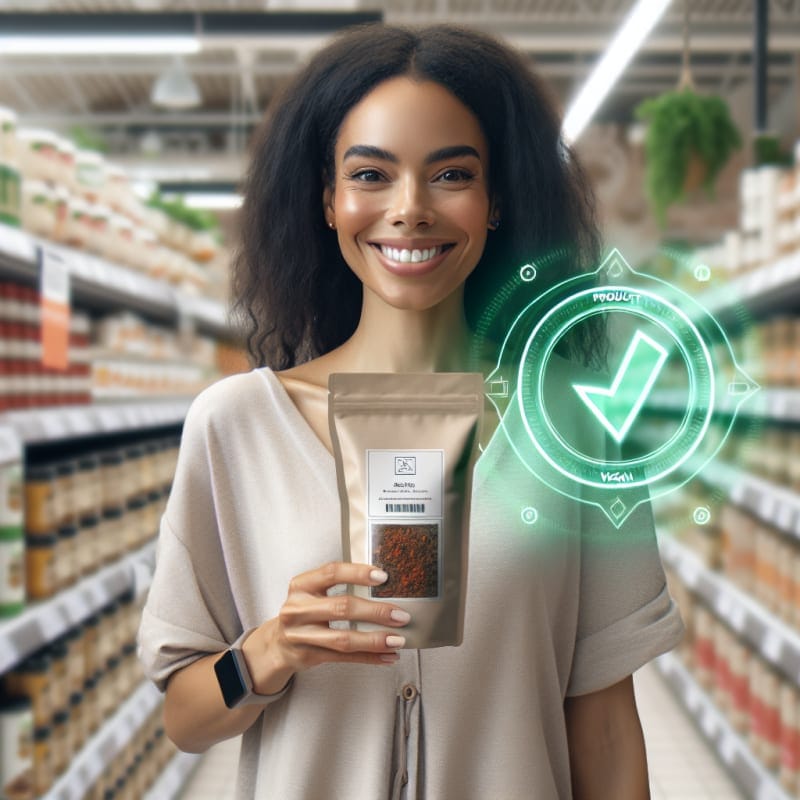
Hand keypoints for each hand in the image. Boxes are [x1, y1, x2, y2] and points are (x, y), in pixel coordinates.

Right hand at [241, 561, 410, 694]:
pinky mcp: (308, 656)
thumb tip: (383, 584)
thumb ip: (337, 586)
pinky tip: (387, 656)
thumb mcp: (311, 592)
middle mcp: (298, 608)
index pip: (331, 573)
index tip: (383, 576)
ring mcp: (301, 635)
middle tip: (400, 615)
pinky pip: (344, 658)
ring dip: (375, 640)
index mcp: (301, 585)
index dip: (358, 573)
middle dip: (375, 612)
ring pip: (343, 638)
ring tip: (398, 640)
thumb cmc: (304, 612)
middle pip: (342, 608)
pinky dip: (369, 657)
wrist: (276, 643)